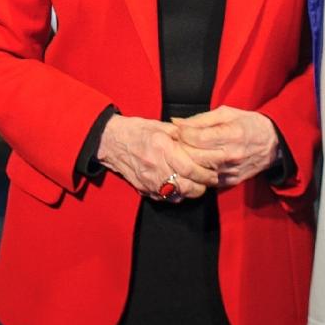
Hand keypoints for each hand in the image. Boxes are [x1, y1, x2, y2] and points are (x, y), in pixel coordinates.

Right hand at [95, 115, 215, 200]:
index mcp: (162, 148)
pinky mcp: (144, 189)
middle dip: (202, 185)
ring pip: (177, 195)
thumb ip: (181, 135)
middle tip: (210, 180)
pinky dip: (177, 195)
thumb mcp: (160, 126)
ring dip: (190, 192)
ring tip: (197, 183)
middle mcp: (156, 167)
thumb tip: (200, 141)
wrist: (111, 141)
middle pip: (186, 186)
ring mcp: (149, 181)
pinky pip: (166, 198)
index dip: (205, 173)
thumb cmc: (137, 131)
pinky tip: (180, 186)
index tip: (213, 172)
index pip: (189, 168)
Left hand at [171, 106, 278, 188]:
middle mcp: (231, 155)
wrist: (273, 144)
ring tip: (182, 152)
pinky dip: (198, 172)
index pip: (197, 138)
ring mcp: (231, 171)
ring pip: (199, 170)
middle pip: (195, 156)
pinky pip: (207, 180)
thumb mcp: (227, 114)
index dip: (182, 133)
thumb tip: (177, 122)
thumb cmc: (249, 124)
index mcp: (232, 135)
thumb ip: (200, 119)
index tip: (177, 129)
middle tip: (175, 141)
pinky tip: (195, 163)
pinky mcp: (231, 181)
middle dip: (181, 148)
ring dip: (187, 162)